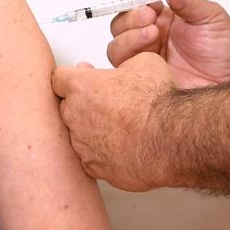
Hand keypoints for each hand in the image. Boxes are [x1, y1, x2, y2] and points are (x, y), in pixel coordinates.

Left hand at [51, 52, 174, 190]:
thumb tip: (126, 67)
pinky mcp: (93, 167)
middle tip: (105, 104)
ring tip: (118, 129)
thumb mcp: (144, 62)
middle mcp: (74, 115)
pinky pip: (90, 158)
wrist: (170, 140)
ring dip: (91, 131)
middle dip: (82, 104)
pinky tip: (120, 149)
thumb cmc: (157, 103)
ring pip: (78, 134)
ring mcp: (81, 144)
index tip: (82, 79)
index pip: (59, 78)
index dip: (73, 78)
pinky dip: (101, 154)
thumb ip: (123, 64)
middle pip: (66, 107)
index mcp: (80, 86)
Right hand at [107, 0, 229, 87]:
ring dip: (129, 37)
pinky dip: (127, 60)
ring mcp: (145, 59)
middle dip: (130, 16)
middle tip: (150, 16)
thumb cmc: (225, 50)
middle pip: (120, 21)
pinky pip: (122, 70)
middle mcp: (149, 36)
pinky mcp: (143, 80)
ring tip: (153, 35)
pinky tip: (146, 58)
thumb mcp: (209, 16)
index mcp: (162, 17)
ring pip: (116, 45)